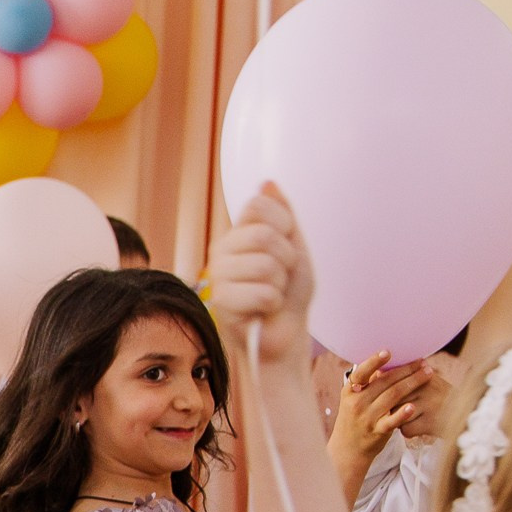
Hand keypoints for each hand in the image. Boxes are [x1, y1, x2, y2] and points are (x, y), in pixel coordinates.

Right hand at [209, 186, 314, 361]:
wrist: (285, 330)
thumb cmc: (289, 290)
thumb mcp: (294, 245)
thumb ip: (282, 214)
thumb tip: (267, 182)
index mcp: (237, 233)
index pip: (257, 206)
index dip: (284, 224)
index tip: (286, 245)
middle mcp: (222, 251)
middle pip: (263, 235)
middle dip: (286, 258)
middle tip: (281, 275)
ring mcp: (218, 276)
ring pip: (265, 265)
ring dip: (280, 284)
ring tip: (272, 293)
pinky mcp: (220, 302)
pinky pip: (263, 293)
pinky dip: (274, 304)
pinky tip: (263, 309)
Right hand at [331, 349, 436, 460]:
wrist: (347, 450)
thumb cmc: (354, 420)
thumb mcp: (354, 401)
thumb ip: (368, 384)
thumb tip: (385, 364)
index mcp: (350, 392)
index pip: (361, 373)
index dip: (374, 362)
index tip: (388, 352)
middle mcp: (357, 403)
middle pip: (385, 382)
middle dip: (407, 370)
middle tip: (423, 362)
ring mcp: (367, 417)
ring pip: (392, 396)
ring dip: (413, 383)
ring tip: (428, 374)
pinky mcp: (376, 431)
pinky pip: (391, 421)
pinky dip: (402, 413)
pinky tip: (413, 406)